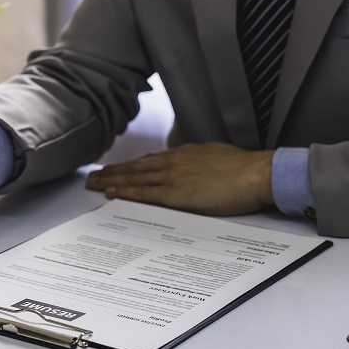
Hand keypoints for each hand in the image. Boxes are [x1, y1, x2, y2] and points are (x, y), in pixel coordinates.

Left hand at [85, 143, 275, 215]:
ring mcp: (173, 177)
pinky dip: (124, 192)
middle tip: (93, 175)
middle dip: (112, 171)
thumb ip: (202, 162)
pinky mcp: (175, 194)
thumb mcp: (219, 158)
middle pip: (135, 166)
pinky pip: (143, 193)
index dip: (132, 165)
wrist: (255, 174)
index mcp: (186, 154)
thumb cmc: (245, 170)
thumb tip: (198, 168)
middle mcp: (174, 162)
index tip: (118, 168)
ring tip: (93, 183)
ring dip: (111, 180)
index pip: (151, 160)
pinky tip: (111, 193)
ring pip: (133, 177)